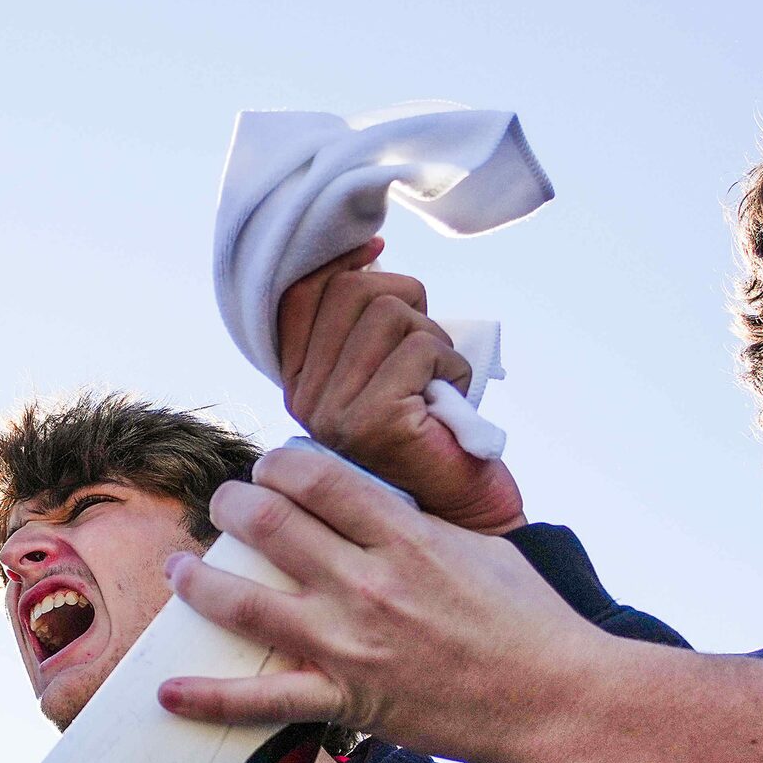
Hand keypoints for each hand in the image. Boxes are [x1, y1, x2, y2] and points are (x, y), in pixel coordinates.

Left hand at [155, 443, 608, 756]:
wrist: (556, 699)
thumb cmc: (527, 620)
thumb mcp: (479, 546)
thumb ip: (416, 524)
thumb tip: (371, 504)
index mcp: (405, 536)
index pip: (315, 477)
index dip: (277, 464)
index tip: (270, 468)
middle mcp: (369, 584)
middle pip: (268, 525)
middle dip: (231, 506)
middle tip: (224, 506)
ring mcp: (351, 645)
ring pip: (244, 603)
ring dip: (196, 581)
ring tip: (178, 566)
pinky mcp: (346, 701)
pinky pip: (261, 702)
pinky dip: (208, 698)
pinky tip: (167, 692)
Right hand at [276, 243, 526, 533]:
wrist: (463, 513)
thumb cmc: (432, 433)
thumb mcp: (386, 368)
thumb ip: (363, 321)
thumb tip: (372, 250)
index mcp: (299, 382)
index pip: (303, 292)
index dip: (347, 263)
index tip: (380, 257)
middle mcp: (304, 398)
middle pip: (351, 290)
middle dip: (406, 301)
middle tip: (425, 352)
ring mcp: (333, 411)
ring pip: (392, 312)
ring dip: (435, 340)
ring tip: (437, 384)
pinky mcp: (374, 421)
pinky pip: (423, 348)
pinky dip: (453, 367)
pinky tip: (449, 403)